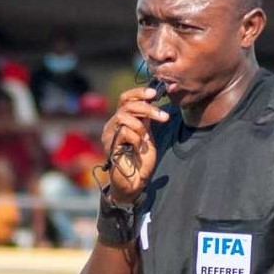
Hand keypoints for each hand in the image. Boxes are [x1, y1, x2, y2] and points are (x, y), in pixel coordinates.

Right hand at [101, 86, 169, 203]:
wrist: (136, 181)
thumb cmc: (141, 159)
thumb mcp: (147, 134)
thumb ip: (146, 119)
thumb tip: (152, 99)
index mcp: (121, 120)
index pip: (125, 98)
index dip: (139, 93)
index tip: (154, 93)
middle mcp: (112, 125)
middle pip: (126, 104)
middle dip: (148, 108)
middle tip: (163, 117)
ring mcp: (109, 135)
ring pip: (124, 116)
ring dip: (141, 126)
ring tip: (146, 140)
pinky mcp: (110, 146)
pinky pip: (124, 132)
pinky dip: (137, 139)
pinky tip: (139, 148)